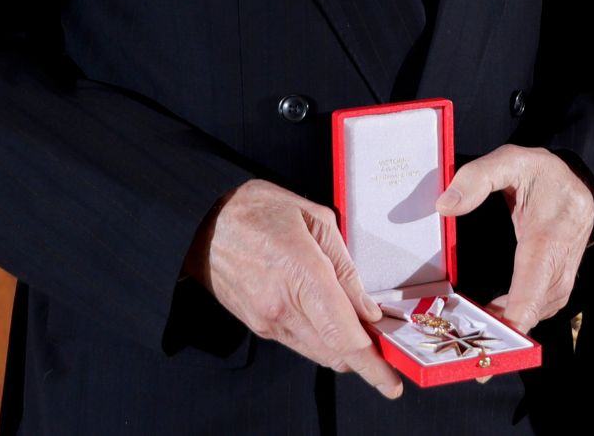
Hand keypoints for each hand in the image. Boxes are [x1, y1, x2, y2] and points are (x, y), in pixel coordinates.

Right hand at [190, 179, 402, 398]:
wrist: (201, 225)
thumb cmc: (257, 210)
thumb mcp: (314, 217)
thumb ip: (344, 265)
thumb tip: (366, 308)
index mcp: (302, 275)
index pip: (344, 335)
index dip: (372, 364)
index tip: (392, 383)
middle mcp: (283, 309)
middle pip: (335, 352)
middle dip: (365, 358)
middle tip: (387, 348)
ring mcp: (267, 322)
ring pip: (318, 351)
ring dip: (344, 349)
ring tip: (365, 334)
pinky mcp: (258, 326)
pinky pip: (300, 342)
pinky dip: (322, 339)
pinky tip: (334, 323)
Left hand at [435, 145, 593, 335]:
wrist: (570, 178)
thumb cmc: (537, 171)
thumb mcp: (508, 160)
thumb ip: (476, 178)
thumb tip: (445, 205)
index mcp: (553, 223)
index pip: (537, 273)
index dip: (519, 309)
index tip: (499, 336)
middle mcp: (566, 250)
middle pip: (541, 300)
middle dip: (511, 325)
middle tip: (477, 340)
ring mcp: (570, 266)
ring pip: (546, 306)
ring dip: (517, 323)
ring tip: (483, 331)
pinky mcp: (565, 276)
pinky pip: (547, 304)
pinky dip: (524, 315)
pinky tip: (500, 318)